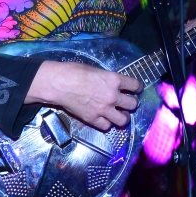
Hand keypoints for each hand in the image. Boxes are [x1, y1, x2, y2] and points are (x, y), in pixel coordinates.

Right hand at [26, 61, 141, 131]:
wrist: (59, 84)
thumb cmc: (74, 72)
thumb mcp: (96, 70)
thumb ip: (108, 79)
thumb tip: (112, 83)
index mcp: (114, 80)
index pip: (135, 86)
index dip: (137, 88)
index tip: (136, 90)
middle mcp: (113, 96)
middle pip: (133, 104)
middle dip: (131, 103)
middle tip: (126, 103)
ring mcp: (104, 110)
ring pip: (124, 120)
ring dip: (123, 117)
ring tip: (119, 114)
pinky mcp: (93, 119)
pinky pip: (107, 127)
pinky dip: (106, 123)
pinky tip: (104, 119)